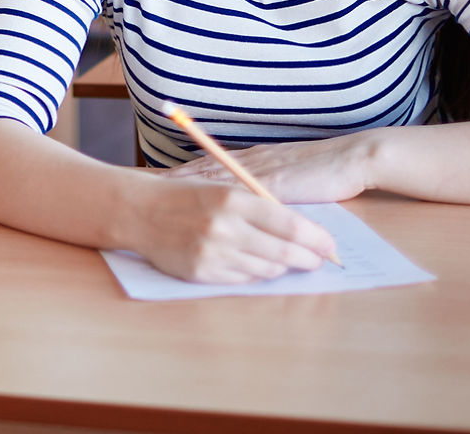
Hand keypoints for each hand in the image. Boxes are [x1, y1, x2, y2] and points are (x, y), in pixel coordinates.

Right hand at [130, 177, 338, 283]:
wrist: (139, 211)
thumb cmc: (185, 195)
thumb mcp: (223, 188)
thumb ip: (259, 206)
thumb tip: (301, 230)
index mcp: (233, 198)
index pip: (290, 224)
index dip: (316, 238)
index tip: (329, 245)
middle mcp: (224, 227)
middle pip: (284, 252)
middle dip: (308, 259)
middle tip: (319, 261)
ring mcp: (212, 253)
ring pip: (266, 269)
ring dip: (281, 267)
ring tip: (286, 261)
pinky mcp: (201, 273)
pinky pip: (243, 280)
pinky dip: (255, 274)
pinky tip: (256, 265)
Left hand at [162, 131, 374, 205]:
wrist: (353, 158)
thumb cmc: (326, 171)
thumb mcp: (290, 178)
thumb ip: (269, 188)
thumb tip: (250, 204)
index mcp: (254, 160)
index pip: (210, 165)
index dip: (182, 172)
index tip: (155, 177)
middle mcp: (251, 162)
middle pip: (203, 169)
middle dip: (173, 177)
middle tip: (142, 183)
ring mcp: (262, 171)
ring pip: (214, 177)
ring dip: (186, 184)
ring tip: (157, 191)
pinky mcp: (275, 184)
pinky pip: (240, 191)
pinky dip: (218, 197)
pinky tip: (200, 203)